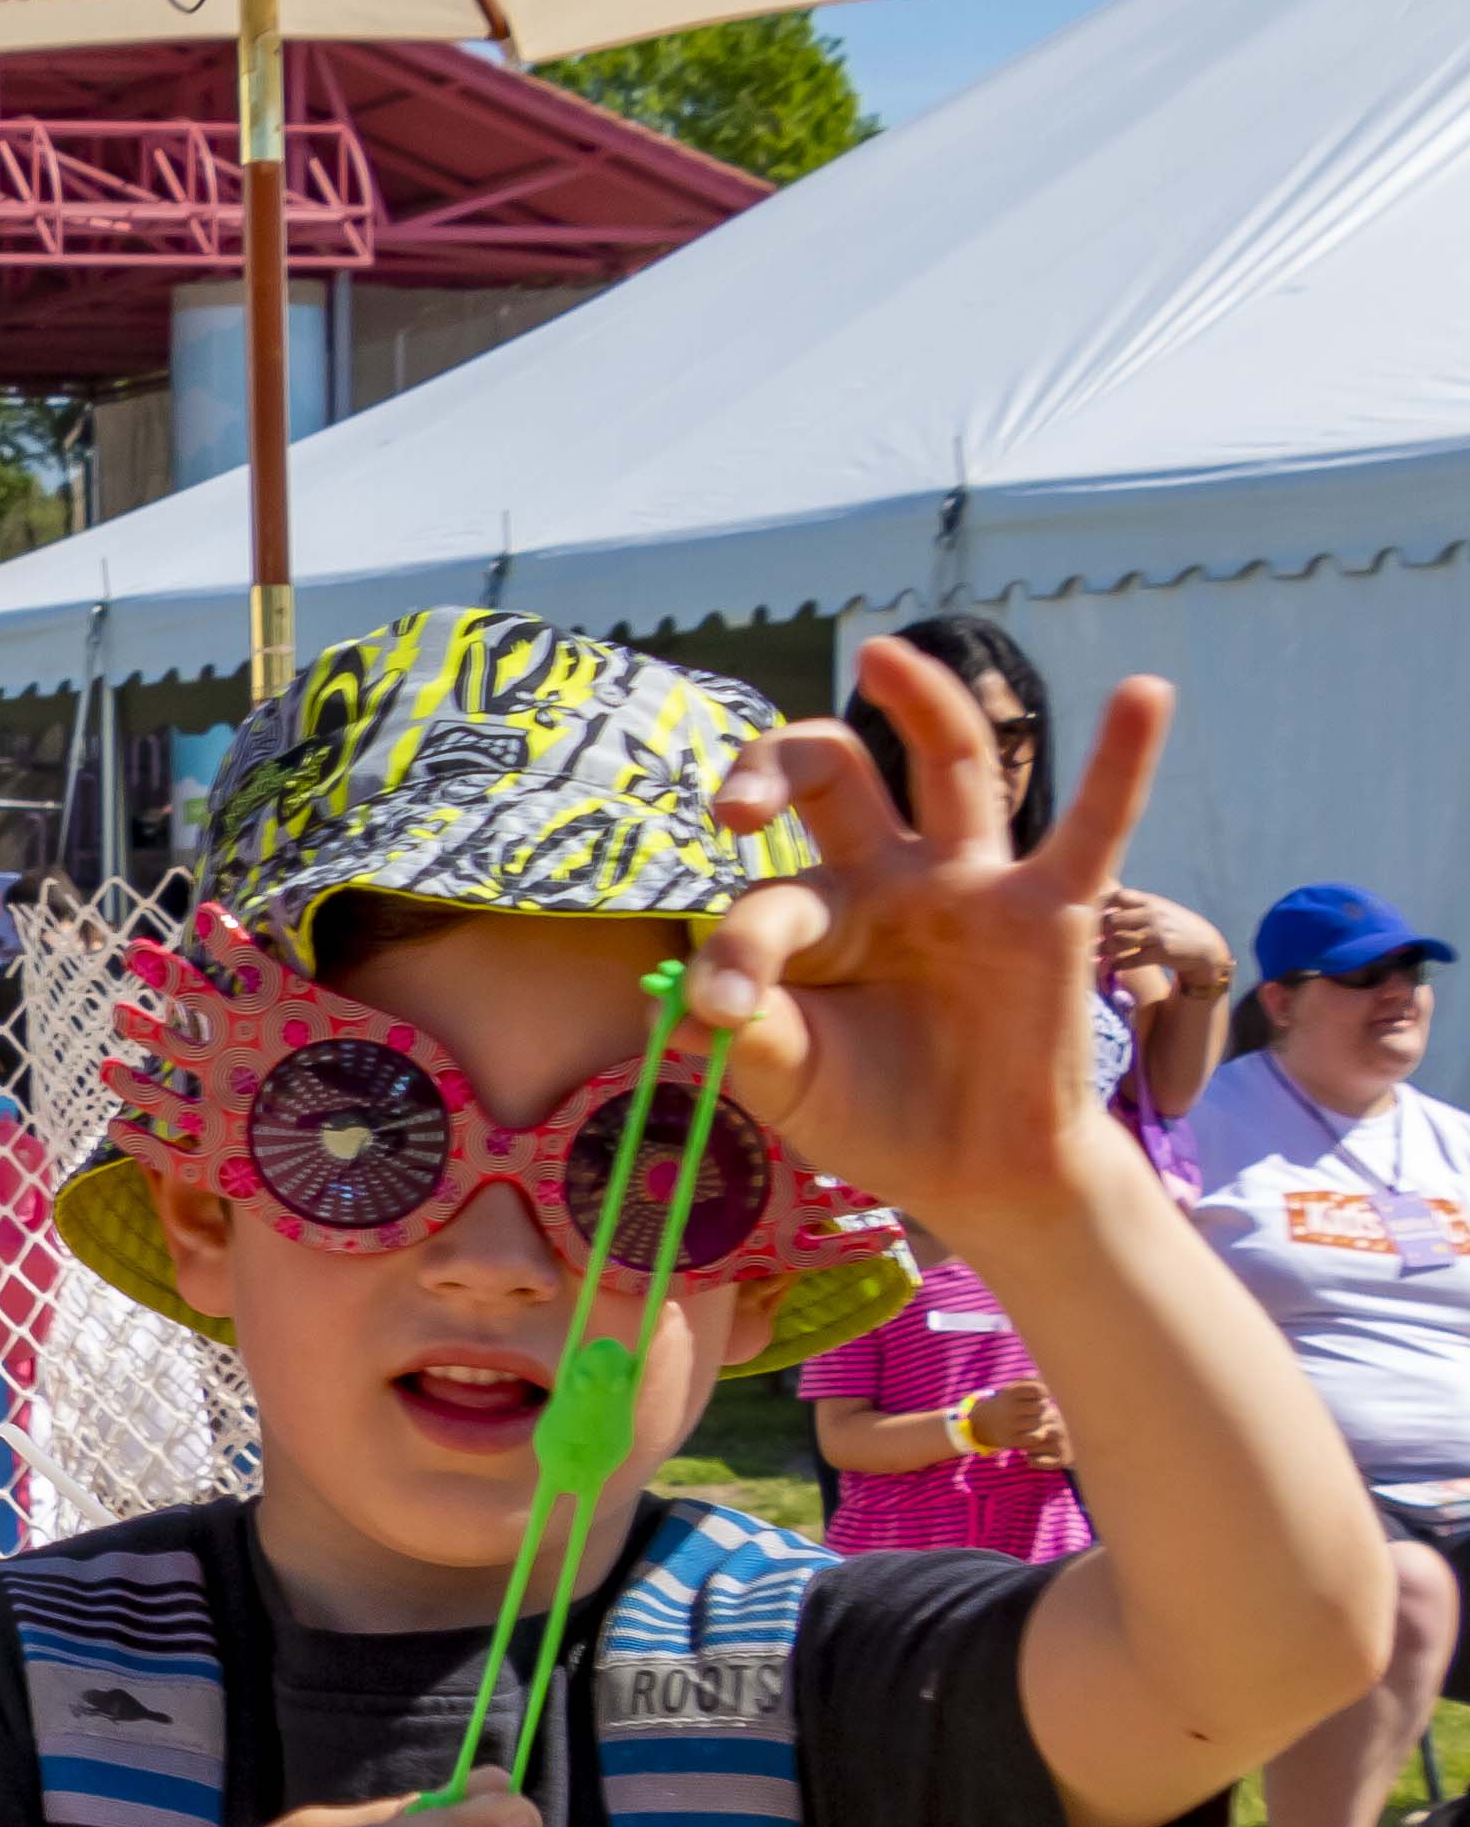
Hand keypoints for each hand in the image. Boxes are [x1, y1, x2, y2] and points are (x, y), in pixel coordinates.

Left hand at [694, 641, 1168, 1233]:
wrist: (974, 1174)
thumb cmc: (874, 1115)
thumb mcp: (793, 1081)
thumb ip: (747, 1037)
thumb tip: (679, 1005)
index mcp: (819, 913)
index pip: (767, 899)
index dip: (737, 951)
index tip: (718, 1007)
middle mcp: (890, 877)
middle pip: (835, 775)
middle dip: (778, 766)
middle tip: (735, 807)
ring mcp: (973, 885)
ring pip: (950, 767)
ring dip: (923, 701)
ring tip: (882, 652)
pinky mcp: (1053, 913)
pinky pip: (1094, 829)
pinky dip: (1124, 763)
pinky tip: (1147, 693)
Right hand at [963, 1378, 1069, 1465]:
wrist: (982, 1424)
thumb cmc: (1006, 1404)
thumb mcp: (1012, 1390)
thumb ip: (1027, 1381)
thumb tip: (1034, 1375)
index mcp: (1009, 1393)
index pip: (1037, 1389)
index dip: (1042, 1392)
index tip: (1038, 1395)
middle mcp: (1008, 1408)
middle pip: (1040, 1407)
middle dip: (1042, 1408)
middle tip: (1037, 1409)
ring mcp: (1008, 1425)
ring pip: (1038, 1422)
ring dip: (1040, 1422)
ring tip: (1035, 1419)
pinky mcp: (1010, 1439)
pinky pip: (1035, 1437)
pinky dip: (1037, 1434)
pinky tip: (1032, 1431)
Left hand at [1096, 885, 1232, 1014]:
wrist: (1206, 947)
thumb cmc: (1175, 927)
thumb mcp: (1159, 910)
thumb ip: (1135, 907)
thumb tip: (1099, 906)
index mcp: (1150, 902)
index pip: (1117, 896)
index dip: (1098, 905)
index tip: (1085, 914)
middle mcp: (1152, 915)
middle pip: (1111, 920)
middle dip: (1095, 932)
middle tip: (1084, 940)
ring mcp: (1157, 934)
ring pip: (1117, 941)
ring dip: (1100, 950)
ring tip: (1091, 955)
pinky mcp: (1161, 953)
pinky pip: (1130, 960)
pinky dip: (1115, 965)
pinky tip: (1106, 967)